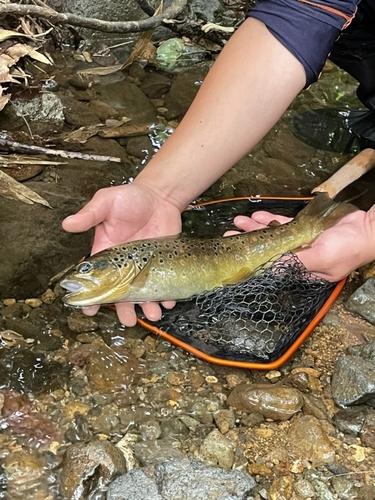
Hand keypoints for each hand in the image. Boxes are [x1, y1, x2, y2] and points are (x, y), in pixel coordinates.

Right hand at [62, 182, 181, 325]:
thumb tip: (67, 223)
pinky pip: (165, 285)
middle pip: (121, 293)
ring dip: (148, 306)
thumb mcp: (106, 202)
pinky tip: (169, 301)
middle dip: (124, 309)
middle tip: (128, 320)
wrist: (160, 196)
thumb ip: (89, 214)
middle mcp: (125, 265)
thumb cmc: (130, 198)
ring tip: (152, 313)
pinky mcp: (163, 264)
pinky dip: (168, 296)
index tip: (90, 309)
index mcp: (106, 253)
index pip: (96, 279)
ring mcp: (145, 267)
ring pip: (144, 294)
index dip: (92, 296)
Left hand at [225, 209, 372, 281]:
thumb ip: (294, 262)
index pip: (270, 268)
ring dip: (255, 228)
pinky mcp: (305, 229)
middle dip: (248, 242)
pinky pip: (284, 224)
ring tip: (238, 222)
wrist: (368, 228)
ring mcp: (300, 242)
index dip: (252, 261)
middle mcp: (298, 258)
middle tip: (229, 235)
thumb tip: (269, 268)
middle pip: (266, 251)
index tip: (236, 254)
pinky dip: (271, 220)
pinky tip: (257, 215)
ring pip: (272, 236)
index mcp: (301, 272)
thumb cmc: (348, 248)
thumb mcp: (320, 257)